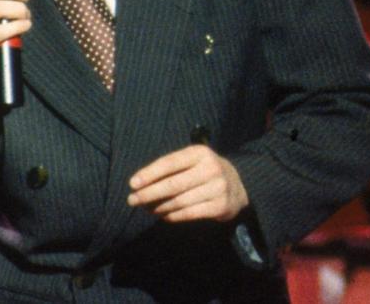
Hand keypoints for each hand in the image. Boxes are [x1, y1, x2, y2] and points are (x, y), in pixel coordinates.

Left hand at [127, 145, 248, 222]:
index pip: (170, 163)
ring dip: (159, 207)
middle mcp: (211, 168)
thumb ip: (171, 168)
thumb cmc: (204, 171)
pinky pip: (190, 213)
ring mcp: (218, 188)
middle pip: (173, 184)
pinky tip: (163, 215)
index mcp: (200, 153)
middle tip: (132, 200)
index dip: (149, 173)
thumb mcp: (193, 161)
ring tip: (146, 208)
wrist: (237, 187)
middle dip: (149, 193)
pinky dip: (173, 216)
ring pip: (179, 201)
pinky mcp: (220, 206)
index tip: (132, 183)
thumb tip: (140, 183)